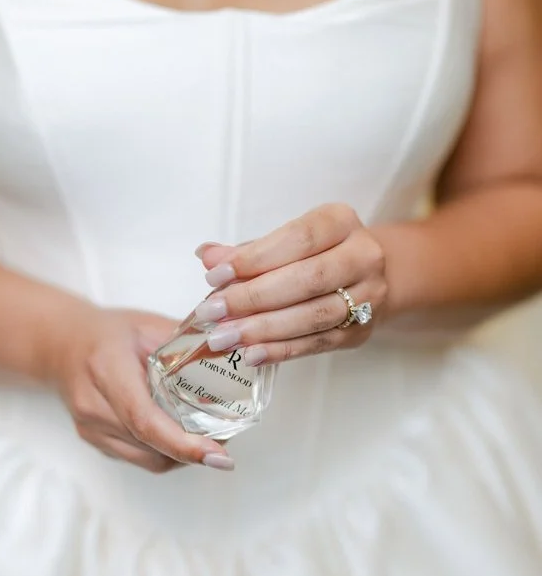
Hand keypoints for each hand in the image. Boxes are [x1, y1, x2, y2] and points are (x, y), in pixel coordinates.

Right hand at [52, 308, 236, 473]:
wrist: (60, 344)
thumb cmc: (108, 332)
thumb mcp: (148, 326)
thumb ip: (188, 344)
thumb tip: (239, 356)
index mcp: (106, 368)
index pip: (144, 419)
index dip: (184, 443)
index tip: (220, 455)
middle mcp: (91, 404)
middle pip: (150, 445)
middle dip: (194, 449)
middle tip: (227, 440)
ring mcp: (88, 427)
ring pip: (147, 459)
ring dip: (181, 455)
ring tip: (208, 439)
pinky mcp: (92, 440)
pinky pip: (137, 458)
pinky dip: (163, 453)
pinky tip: (179, 437)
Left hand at [193, 202, 385, 365]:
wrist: (366, 275)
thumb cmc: (314, 254)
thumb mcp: (283, 241)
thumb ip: (246, 250)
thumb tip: (207, 255)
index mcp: (341, 222)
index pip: (297, 238)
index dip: (254, 258)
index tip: (215, 276)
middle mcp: (363, 256)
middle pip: (307, 279)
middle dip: (253, 298)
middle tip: (212, 312)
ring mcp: (368, 296)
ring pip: (315, 316)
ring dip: (263, 329)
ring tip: (224, 337)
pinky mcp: (362, 331)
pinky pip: (319, 343)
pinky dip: (282, 350)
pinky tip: (250, 353)